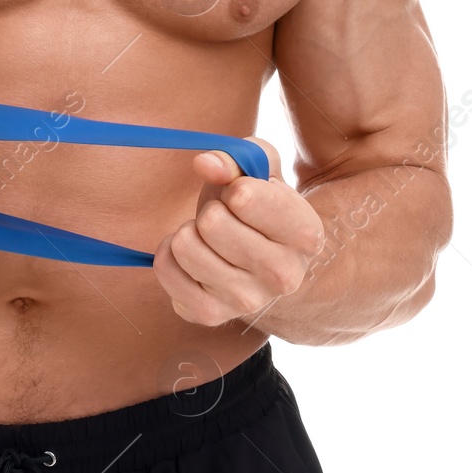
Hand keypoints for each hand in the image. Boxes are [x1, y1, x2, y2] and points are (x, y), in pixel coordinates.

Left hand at [152, 141, 326, 326]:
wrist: (256, 256)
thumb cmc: (257, 204)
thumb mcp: (258, 170)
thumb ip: (235, 158)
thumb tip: (205, 164)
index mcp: (305, 234)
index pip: (244, 197)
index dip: (233, 185)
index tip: (242, 196)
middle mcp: (284, 276)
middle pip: (211, 222)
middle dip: (211, 210)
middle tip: (225, 219)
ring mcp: (248, 302)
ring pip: (185, 245)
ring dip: (189, 231)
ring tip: (210, 239)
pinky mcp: (210, 314)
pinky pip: (165, 268)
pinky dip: (170, 253)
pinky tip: (194, 258)